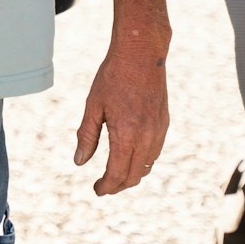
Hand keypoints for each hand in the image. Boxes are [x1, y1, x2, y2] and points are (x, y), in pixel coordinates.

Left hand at [74, 39, 169, 194]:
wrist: (141, 53)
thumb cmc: (113, 76)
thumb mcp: (93, 105)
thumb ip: (87, 136)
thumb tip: (79, 162)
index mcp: (126, 134)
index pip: (117, 174)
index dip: (106, 186)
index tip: (97, 190)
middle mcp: (146, 137)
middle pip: (133, 176)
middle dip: (118, 185)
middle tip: (103, 185)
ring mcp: (158, 131)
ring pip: (146, 167)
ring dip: (131, 175)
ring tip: (115, 173)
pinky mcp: (164, 124)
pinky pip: (155, 153)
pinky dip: (142, 161)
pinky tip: (130, 156)